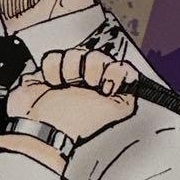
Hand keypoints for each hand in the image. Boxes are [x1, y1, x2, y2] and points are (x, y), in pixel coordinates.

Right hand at [6, 48, 137, 142]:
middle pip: (97, 54)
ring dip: (70, 71)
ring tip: (66, 85)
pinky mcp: (49, 70)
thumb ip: (131, 94)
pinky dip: (52, 70)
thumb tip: (134, 79)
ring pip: (75, 52)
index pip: (119, 65)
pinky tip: (53, 83)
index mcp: (107, 88)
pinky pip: (54, 56)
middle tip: (87, 85)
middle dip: (91, 69)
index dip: (114, 71)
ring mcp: (69, 74)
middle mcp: (89, 80)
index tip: (107, 86)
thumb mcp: (117, 111)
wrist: (45, 126)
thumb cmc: (77, 124)